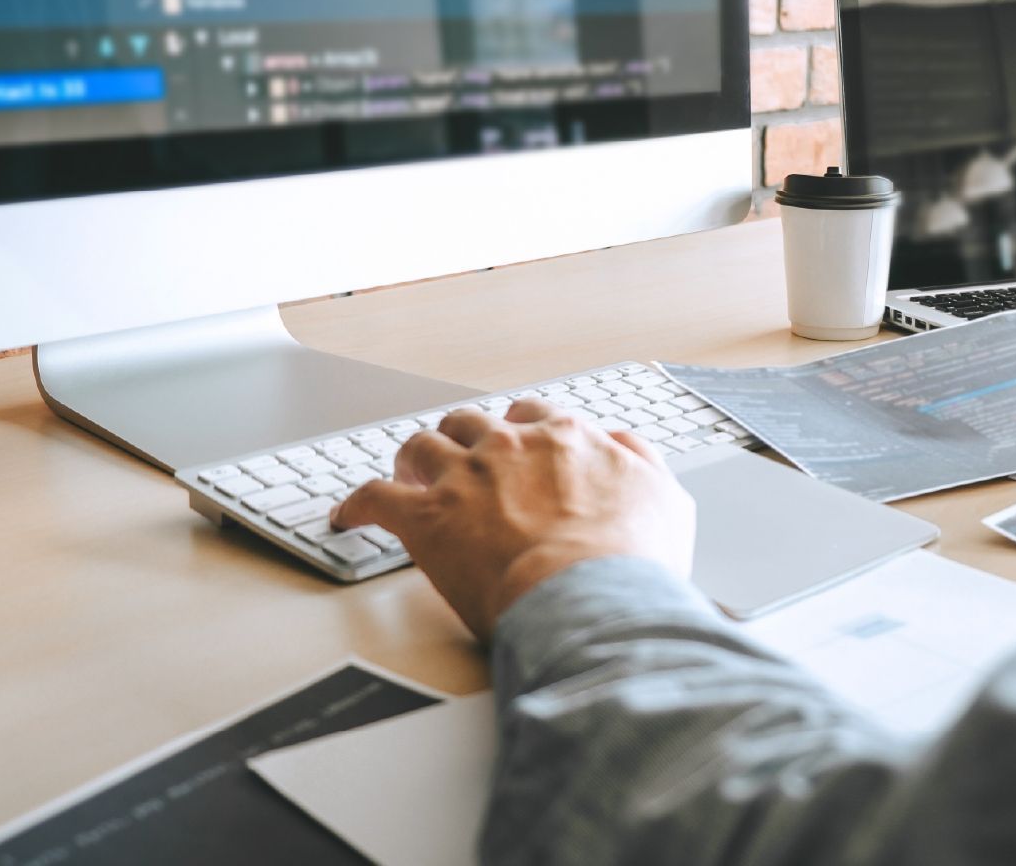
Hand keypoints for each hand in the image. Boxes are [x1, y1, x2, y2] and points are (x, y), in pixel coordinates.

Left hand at [331, 400, 695, 641]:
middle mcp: (509, 446)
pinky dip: (357, 504)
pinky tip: (349, 516)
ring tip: (407, 474)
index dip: (519, 430)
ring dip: (412, 459)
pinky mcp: (425, 519)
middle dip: (461, 438)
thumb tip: (622, 443)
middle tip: (458, 459)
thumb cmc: (631, 562)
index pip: (533, 415)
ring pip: (420, 447)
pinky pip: (375, 498)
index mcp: (566, 438)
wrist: (591, 599)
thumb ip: (641, 461)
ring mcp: (464, 478)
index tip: (516, 445)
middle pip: (470, 423)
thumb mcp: (665, 499)